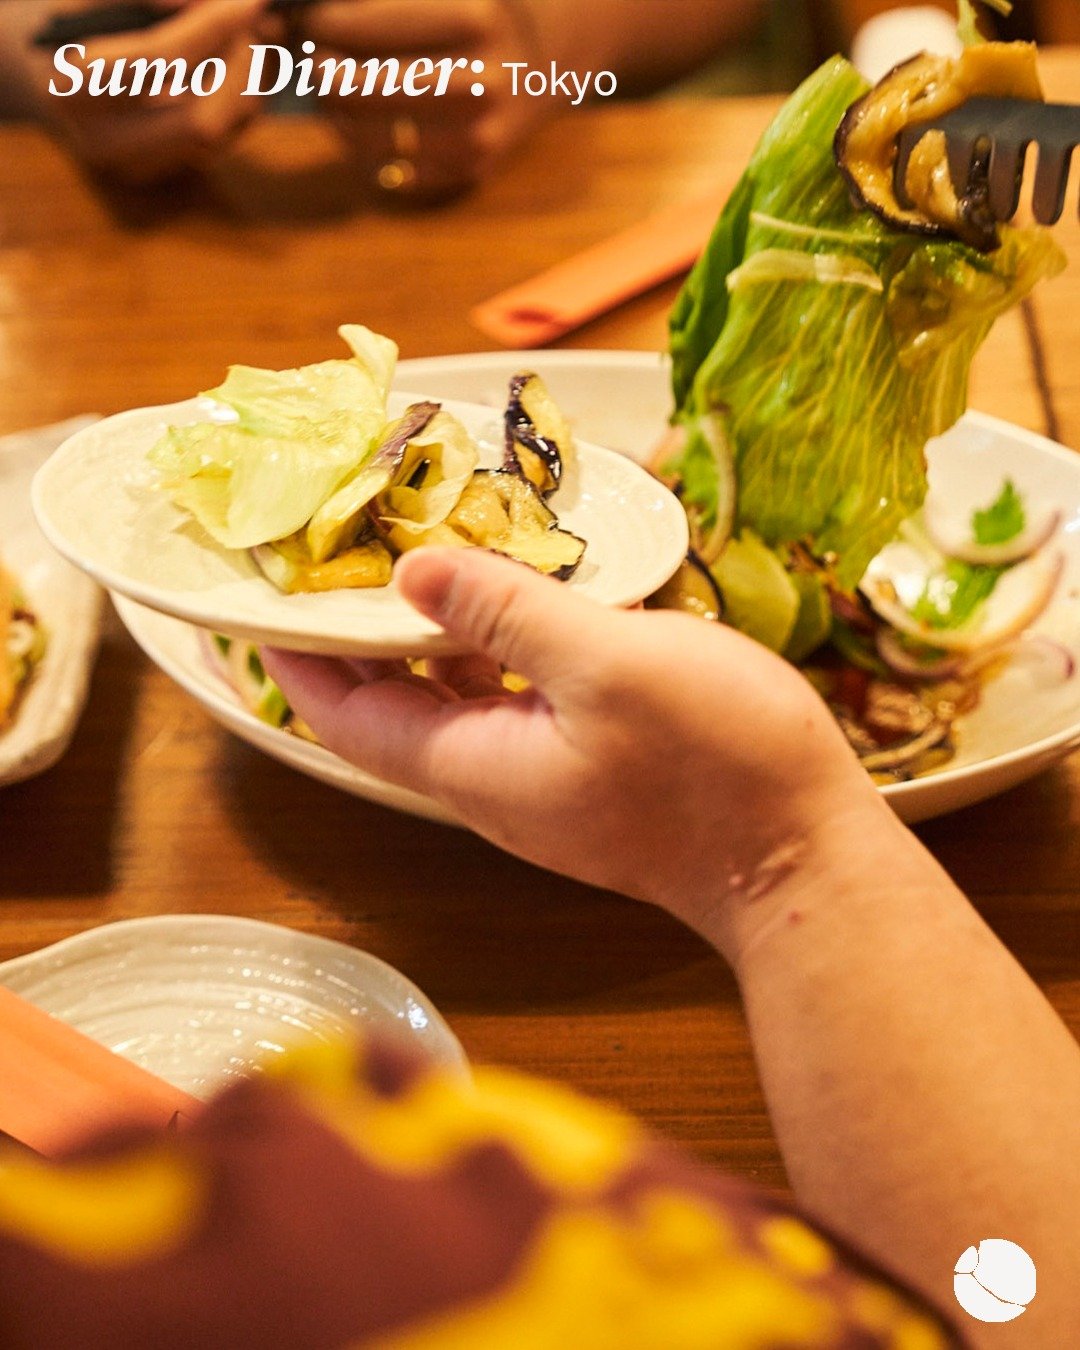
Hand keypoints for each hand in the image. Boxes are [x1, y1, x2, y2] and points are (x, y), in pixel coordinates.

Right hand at [33, 0, 272, 183]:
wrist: (44, 73)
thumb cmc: (69, 21)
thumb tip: (201, 2)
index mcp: (74, 87)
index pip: (160, 60)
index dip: (210, 27)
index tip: (248, 2)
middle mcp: (106, 141)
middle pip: (201, 118)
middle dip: (239, 67)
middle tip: (257, 23)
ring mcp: (138, 166)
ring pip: (221, 133)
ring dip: (248, 83)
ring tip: (249, 36)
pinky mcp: (163, 173)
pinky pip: (224, 141)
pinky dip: (242, 100)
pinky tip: (237, 66)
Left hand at [263, 548, 885, 959]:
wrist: (803, 857)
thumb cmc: (714, 762)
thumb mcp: (607, 665)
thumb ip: (505, 615)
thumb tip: (412, 577)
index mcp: (472, 766)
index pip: (346, 716)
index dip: (297, 658)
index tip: (266, 593)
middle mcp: (491, 781)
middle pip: (394, 708)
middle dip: (357, 635)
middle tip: (344, 550)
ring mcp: (542, 780)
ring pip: (457, 701)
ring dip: (432, 636)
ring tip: (424, 556)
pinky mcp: (589, 770)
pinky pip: (514, 702)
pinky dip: (497, 649)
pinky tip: (522, 598)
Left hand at [295, 0, 545, 201]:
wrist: (547, 59)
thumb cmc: (478, 11)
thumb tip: (290, 16)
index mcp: (472, 18)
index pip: (355, 26)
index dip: (318, 23)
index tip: (310, 18)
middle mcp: (478, 82)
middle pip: (353, 85)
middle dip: (320, 69)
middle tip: (316, 56)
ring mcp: (476, 135)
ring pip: (364, 135)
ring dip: (333, 112)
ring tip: (333, 88)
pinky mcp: (471, 170)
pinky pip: (391, 169)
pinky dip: (362, 146)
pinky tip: (360, 121)